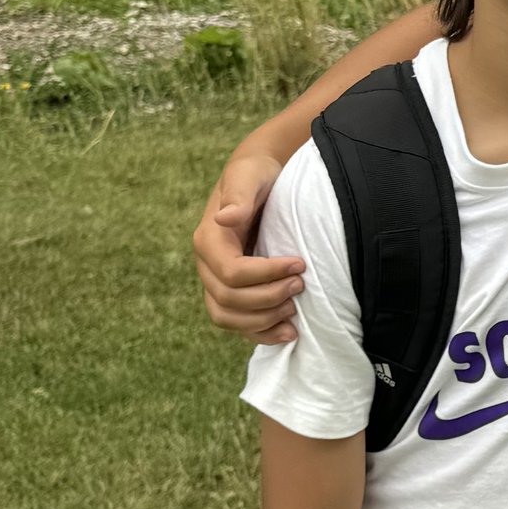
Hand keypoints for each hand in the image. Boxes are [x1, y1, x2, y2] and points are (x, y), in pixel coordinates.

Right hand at [193, 149, 303, 340]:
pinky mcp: (232, 292)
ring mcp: (216, 281)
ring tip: (295, 311)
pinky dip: (260, 333)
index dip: (267, 275)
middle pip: (229, 300)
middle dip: (268, 298)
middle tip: (301, 285)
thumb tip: (225, 217)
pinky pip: (238, 323)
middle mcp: (207, 265)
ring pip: (228, 318)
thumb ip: (239, 196)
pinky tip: (287, 332)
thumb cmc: (255, 175)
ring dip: (263, 321)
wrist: (259, 179)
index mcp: (208, 240)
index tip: (299, 264)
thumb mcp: (249, 176)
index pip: (232, 273)